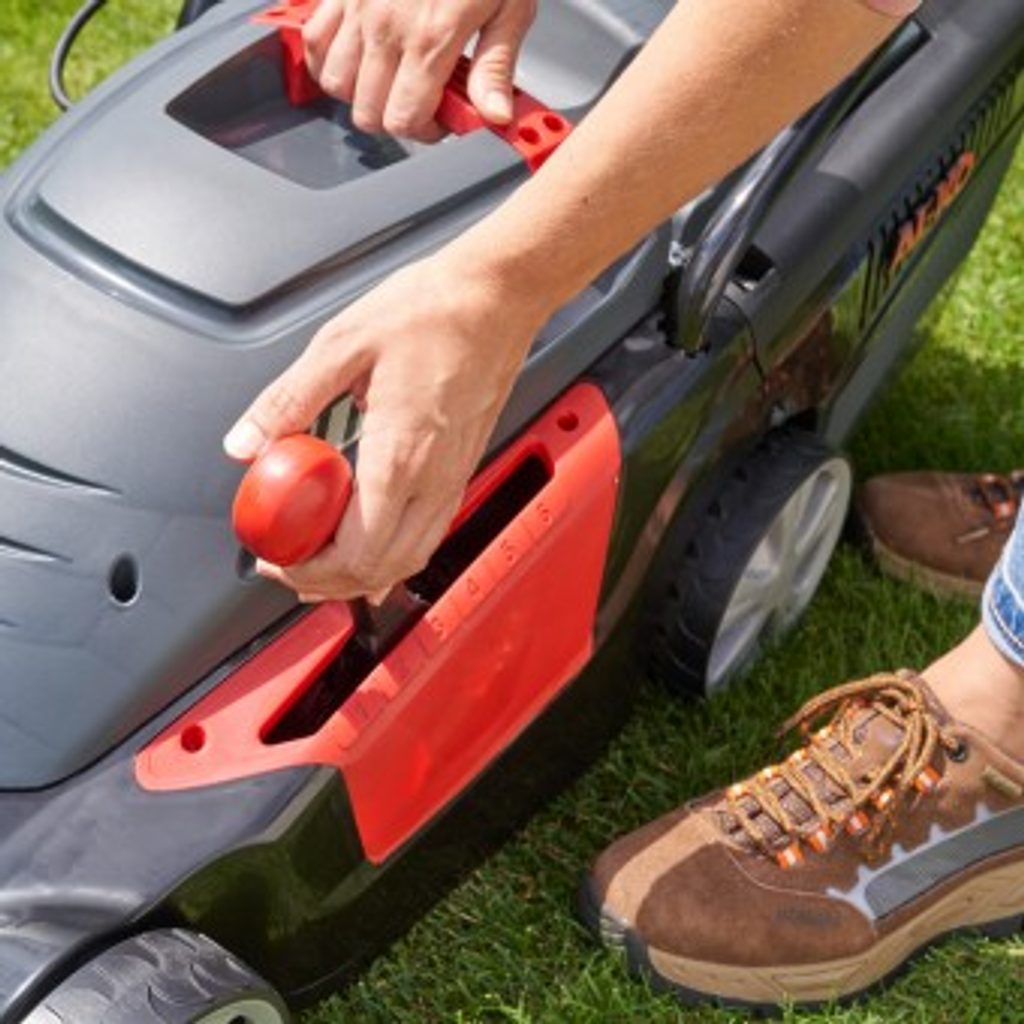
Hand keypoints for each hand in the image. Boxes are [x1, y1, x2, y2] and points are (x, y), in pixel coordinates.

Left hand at [223, 251, 547, 601]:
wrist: (497, 298)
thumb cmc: (433, 312)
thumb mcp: (342, 344)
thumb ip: (288, 400)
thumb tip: (246, 442)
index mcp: (401, 455)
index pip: (356, 552)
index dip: (308, 570)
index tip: (275, 558)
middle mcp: (434, 479)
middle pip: (382, 568)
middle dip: (329, 581)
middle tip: (287, 565)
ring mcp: (454, 478)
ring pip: (411, 558)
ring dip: (362, 575)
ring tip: (321, 566)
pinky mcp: (463, 468)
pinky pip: (429, 533)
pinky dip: (393, 554)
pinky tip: (371, 547)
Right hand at [302, 0, 536, 138]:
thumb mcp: (512, 7)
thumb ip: (497, 67)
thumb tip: (494, 117)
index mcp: (432, 38)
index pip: (405, 119)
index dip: (424, 131)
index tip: (441, 118)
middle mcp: (388, 27)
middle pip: (367, 112)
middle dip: (394, 118)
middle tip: (419, 101)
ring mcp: (359, 8)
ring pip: (336, 84)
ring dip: (361, 93)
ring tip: (391, 80)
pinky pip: (314, 42)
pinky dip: (329, 61)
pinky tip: (358, 60)